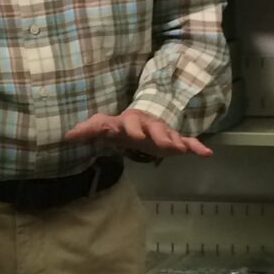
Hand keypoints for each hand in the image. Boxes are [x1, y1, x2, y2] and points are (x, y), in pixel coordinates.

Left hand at [64, 108, 212, 158]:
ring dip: (174, 140)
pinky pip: (186, 142)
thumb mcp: (104, 127)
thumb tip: (66, 135)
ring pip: (169, 134)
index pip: (126, 122)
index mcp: (128, 121)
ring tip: (181, 148)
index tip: (128, 134)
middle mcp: (146, 124)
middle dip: (156, 134)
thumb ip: (88, 130)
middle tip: (162, 143)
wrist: (141, 122)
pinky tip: (206, 153)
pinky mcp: (173, 140)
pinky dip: (195, 146)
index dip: (127, 128)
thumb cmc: (120, 127)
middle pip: (152, 127)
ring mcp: (161, 131)